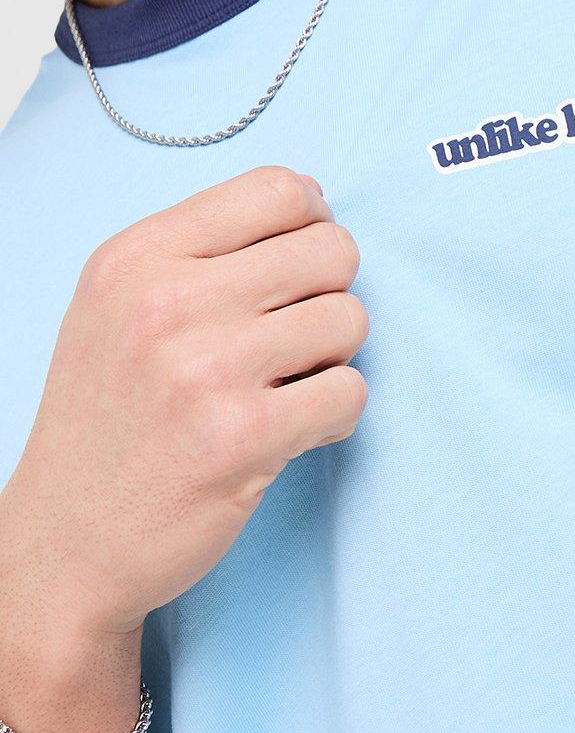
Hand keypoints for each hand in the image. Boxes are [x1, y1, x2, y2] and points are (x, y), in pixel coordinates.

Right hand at [1, 165, 367, 639]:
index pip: (281, 188)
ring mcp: (205, 369)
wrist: (65, 544)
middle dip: (329, 294)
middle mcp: (166, 302)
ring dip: (334, 358)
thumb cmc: (109, 421)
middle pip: (332, 249)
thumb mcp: (118, 308)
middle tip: (292, 339)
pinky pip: (351, 391)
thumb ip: (202, 250)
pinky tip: (291, 431)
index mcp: (135, 258)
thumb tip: (315, 206)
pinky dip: (335, 414)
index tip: (299, 267)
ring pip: (350, 318)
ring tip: (285, 388)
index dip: (313, 225)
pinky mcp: (244, 436)